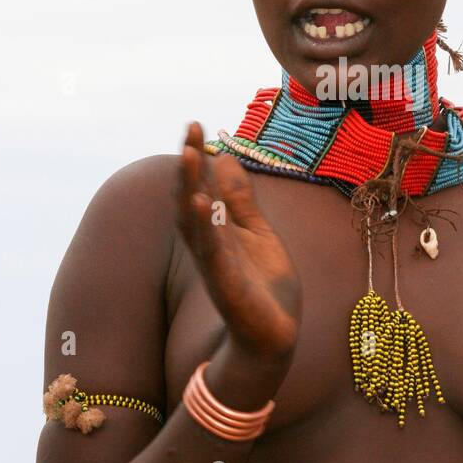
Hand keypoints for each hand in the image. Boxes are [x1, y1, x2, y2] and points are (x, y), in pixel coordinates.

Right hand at [174, 122, 301, 360]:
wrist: (274, 338)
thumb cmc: (264, 289)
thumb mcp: (257, 233)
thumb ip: (240, 200)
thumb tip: (226, 157)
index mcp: (218, 231)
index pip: (200, 187)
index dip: (196, 157)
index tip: (195, 124)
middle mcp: (209, 244)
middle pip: (190, 198)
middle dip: (189, 165)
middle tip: (190, 128)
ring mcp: (215, 265)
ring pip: (195, 222)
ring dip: (190, 188)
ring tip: (189, 155)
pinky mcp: (226, 285)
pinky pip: (212, 252)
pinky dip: (205, 226)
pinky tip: (200, 202)